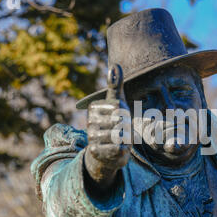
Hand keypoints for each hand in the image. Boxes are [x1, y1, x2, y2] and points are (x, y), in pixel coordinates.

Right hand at [84, 65, 130, 188]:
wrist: (107, 151)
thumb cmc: (114, 123)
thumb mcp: (117, 102)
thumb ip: (116, 86)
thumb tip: (115, 66)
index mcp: (93, 107)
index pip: (120, 108)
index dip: (126, 115)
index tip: (120, 118)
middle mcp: (89, 121)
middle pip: (121, 122)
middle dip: (128, 128)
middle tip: (122, 132)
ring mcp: (91, 136)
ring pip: (121, 135)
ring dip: (126, 140)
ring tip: (120, 140)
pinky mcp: (95, 151)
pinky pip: (118, 148)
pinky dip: (123, 150)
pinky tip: (117, 149)